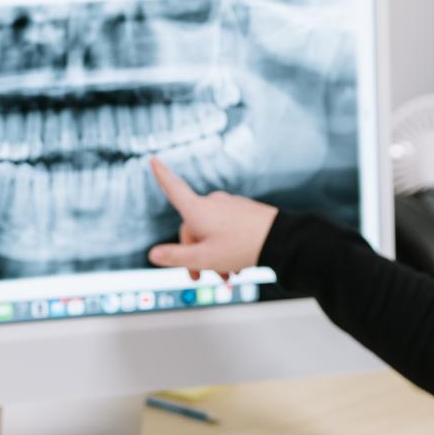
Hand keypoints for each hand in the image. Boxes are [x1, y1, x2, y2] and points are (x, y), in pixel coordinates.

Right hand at [146, 157, 278, 277]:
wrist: (280, 239)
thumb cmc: (241, 246)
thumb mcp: (203, 258)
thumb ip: (175, 257)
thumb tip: (153, 254)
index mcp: (197, 210)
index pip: (173, 188)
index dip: (161, 174)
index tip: (153, 160)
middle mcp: (212, 203)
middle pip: (192, 226)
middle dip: (194, 252)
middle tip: (201, 275)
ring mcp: (229, 205)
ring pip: (210, 230)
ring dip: (212, 253)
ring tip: (225, 274)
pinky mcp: (244, 211)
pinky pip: (227, 228)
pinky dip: (226, 245)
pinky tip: (236, 263)